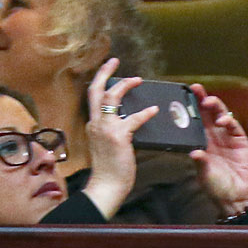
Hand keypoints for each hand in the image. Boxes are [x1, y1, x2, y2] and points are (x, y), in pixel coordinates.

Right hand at [80, 58, 156, 218]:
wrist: (105, 187)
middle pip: (95, 90)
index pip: (93, 98)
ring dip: (124, 85)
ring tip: (137, 79)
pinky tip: (154, 110)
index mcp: (93, 125)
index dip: (100, 83)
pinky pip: (133, 119)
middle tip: (113, 61)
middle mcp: (95, 123)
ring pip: (111, 97)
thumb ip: (113, 133)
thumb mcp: (107, 147)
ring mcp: (105, 128)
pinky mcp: (118, 137)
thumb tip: (127, 125)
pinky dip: (145, 113)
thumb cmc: (109, 171)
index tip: (107, 73)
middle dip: (104, 72)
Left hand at [187, 86, 247, 216]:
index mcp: (201, 143)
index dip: (189, 109)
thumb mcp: (204, 174)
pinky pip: (233, 126)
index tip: (180, 97)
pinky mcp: (240, 140)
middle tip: (195, 88)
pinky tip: (221, 120)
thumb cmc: (218, 187)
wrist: (238, 197)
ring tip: (208, 101)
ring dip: (215, 106)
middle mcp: (213, 137)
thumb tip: (194, 152)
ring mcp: (227, 137)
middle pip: (207, 113)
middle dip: (201, 99)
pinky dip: (228, 120)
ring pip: (220, 115)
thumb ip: (201, 162)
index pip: (194, 121)